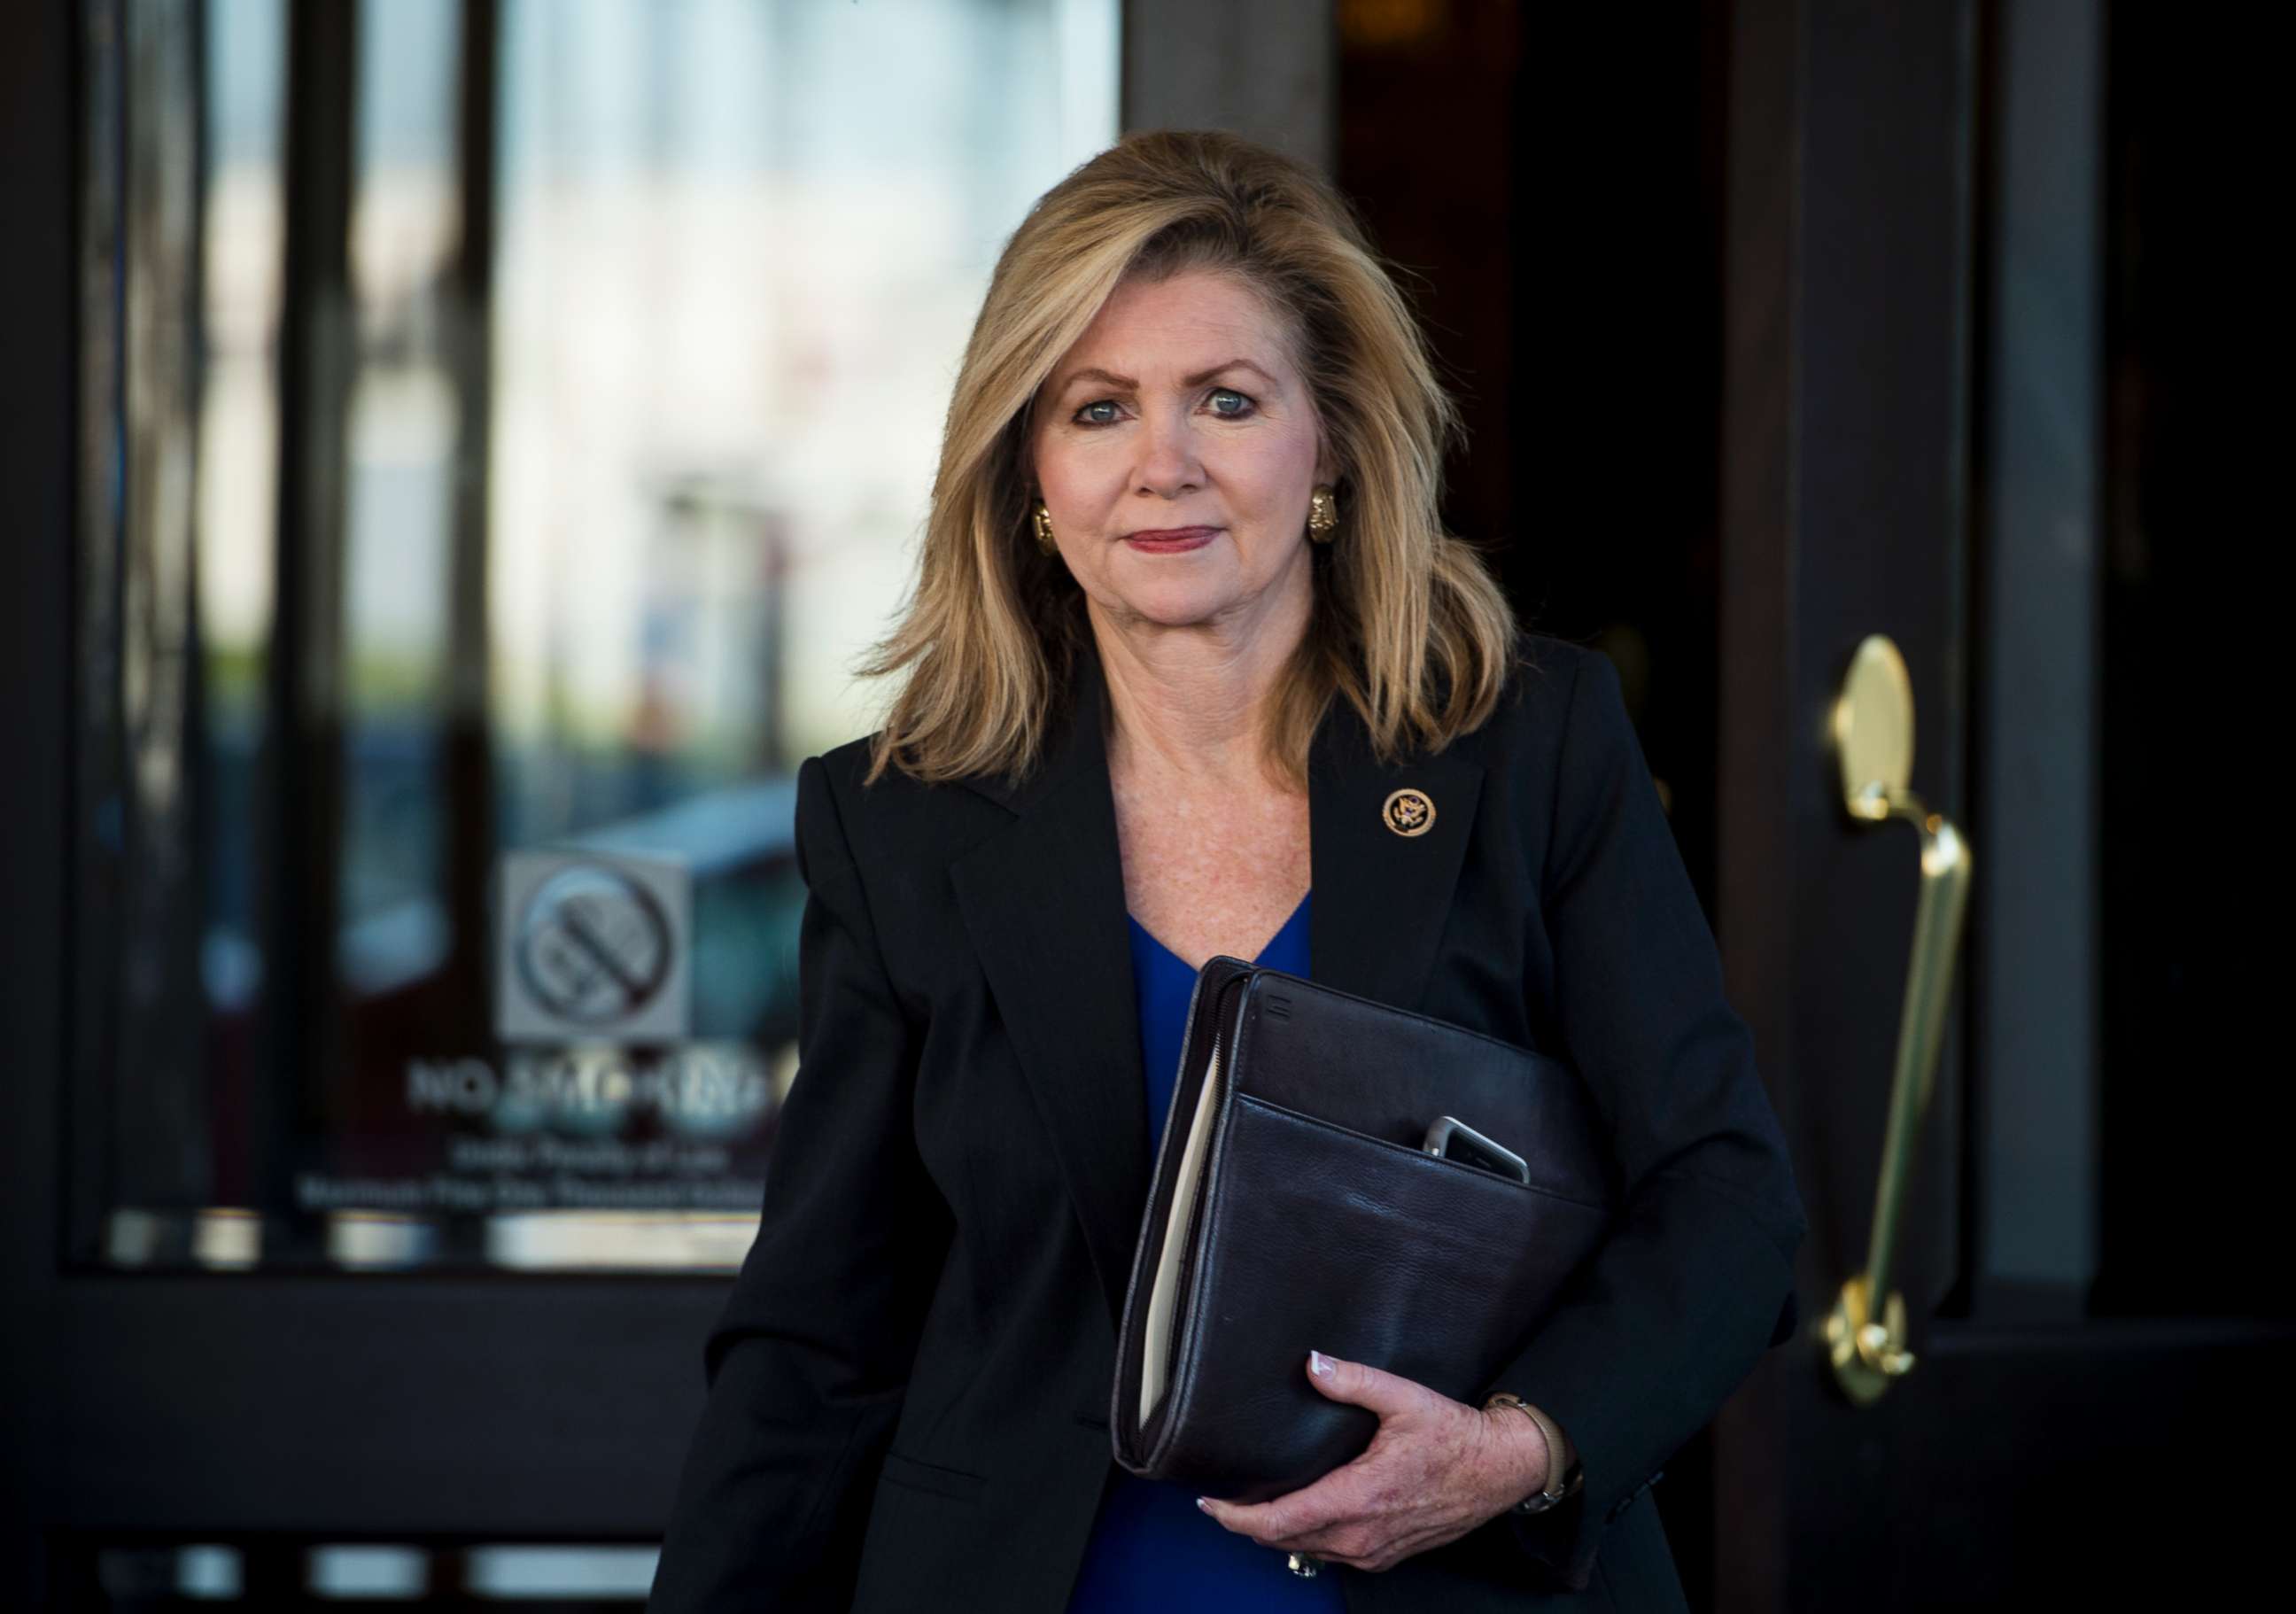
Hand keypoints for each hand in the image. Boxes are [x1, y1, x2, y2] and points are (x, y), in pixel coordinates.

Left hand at [1194, 1349, 1551, 1574]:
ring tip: (1251, 1510)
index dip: (1238, 1517)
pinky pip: (1333, 1554)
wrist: (1499, 1470)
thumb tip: (1313, 1365)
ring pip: (1308, 1551)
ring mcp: (1375, 1550)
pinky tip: (1298, 1519)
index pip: (1281, 1521)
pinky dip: (1307, 1540)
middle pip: (1285, 1541)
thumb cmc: (1454, 1436)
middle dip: (1247, 1526)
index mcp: (1360, 1497)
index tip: (1210, 1504)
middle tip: (1220, 1504)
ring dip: (1276, 1535)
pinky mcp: (1387, 1554)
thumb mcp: (1404, 1398)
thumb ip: (1354, 1380)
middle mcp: (1363, 1534)